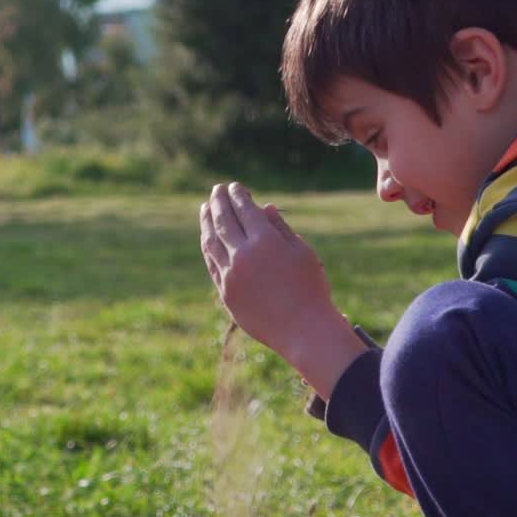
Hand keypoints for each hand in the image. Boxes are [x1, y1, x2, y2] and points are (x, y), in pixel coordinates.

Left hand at [199, 183, 367, 398]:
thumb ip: (280, 228)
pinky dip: (208, 247)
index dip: (238, 195)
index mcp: (265, 241)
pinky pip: (212, 263)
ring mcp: (231, 275)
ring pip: (211, 242)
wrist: (304, 330)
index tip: (234, 186)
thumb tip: (264, 207)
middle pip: (224, 221)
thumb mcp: (302, 252)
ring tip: (205, 208)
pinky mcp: (226, 292)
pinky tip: (208, 238)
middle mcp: (243, 255)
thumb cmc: (311, 289)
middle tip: (216, 190)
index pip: (245, 209)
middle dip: (218, 201)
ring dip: (207, 222)